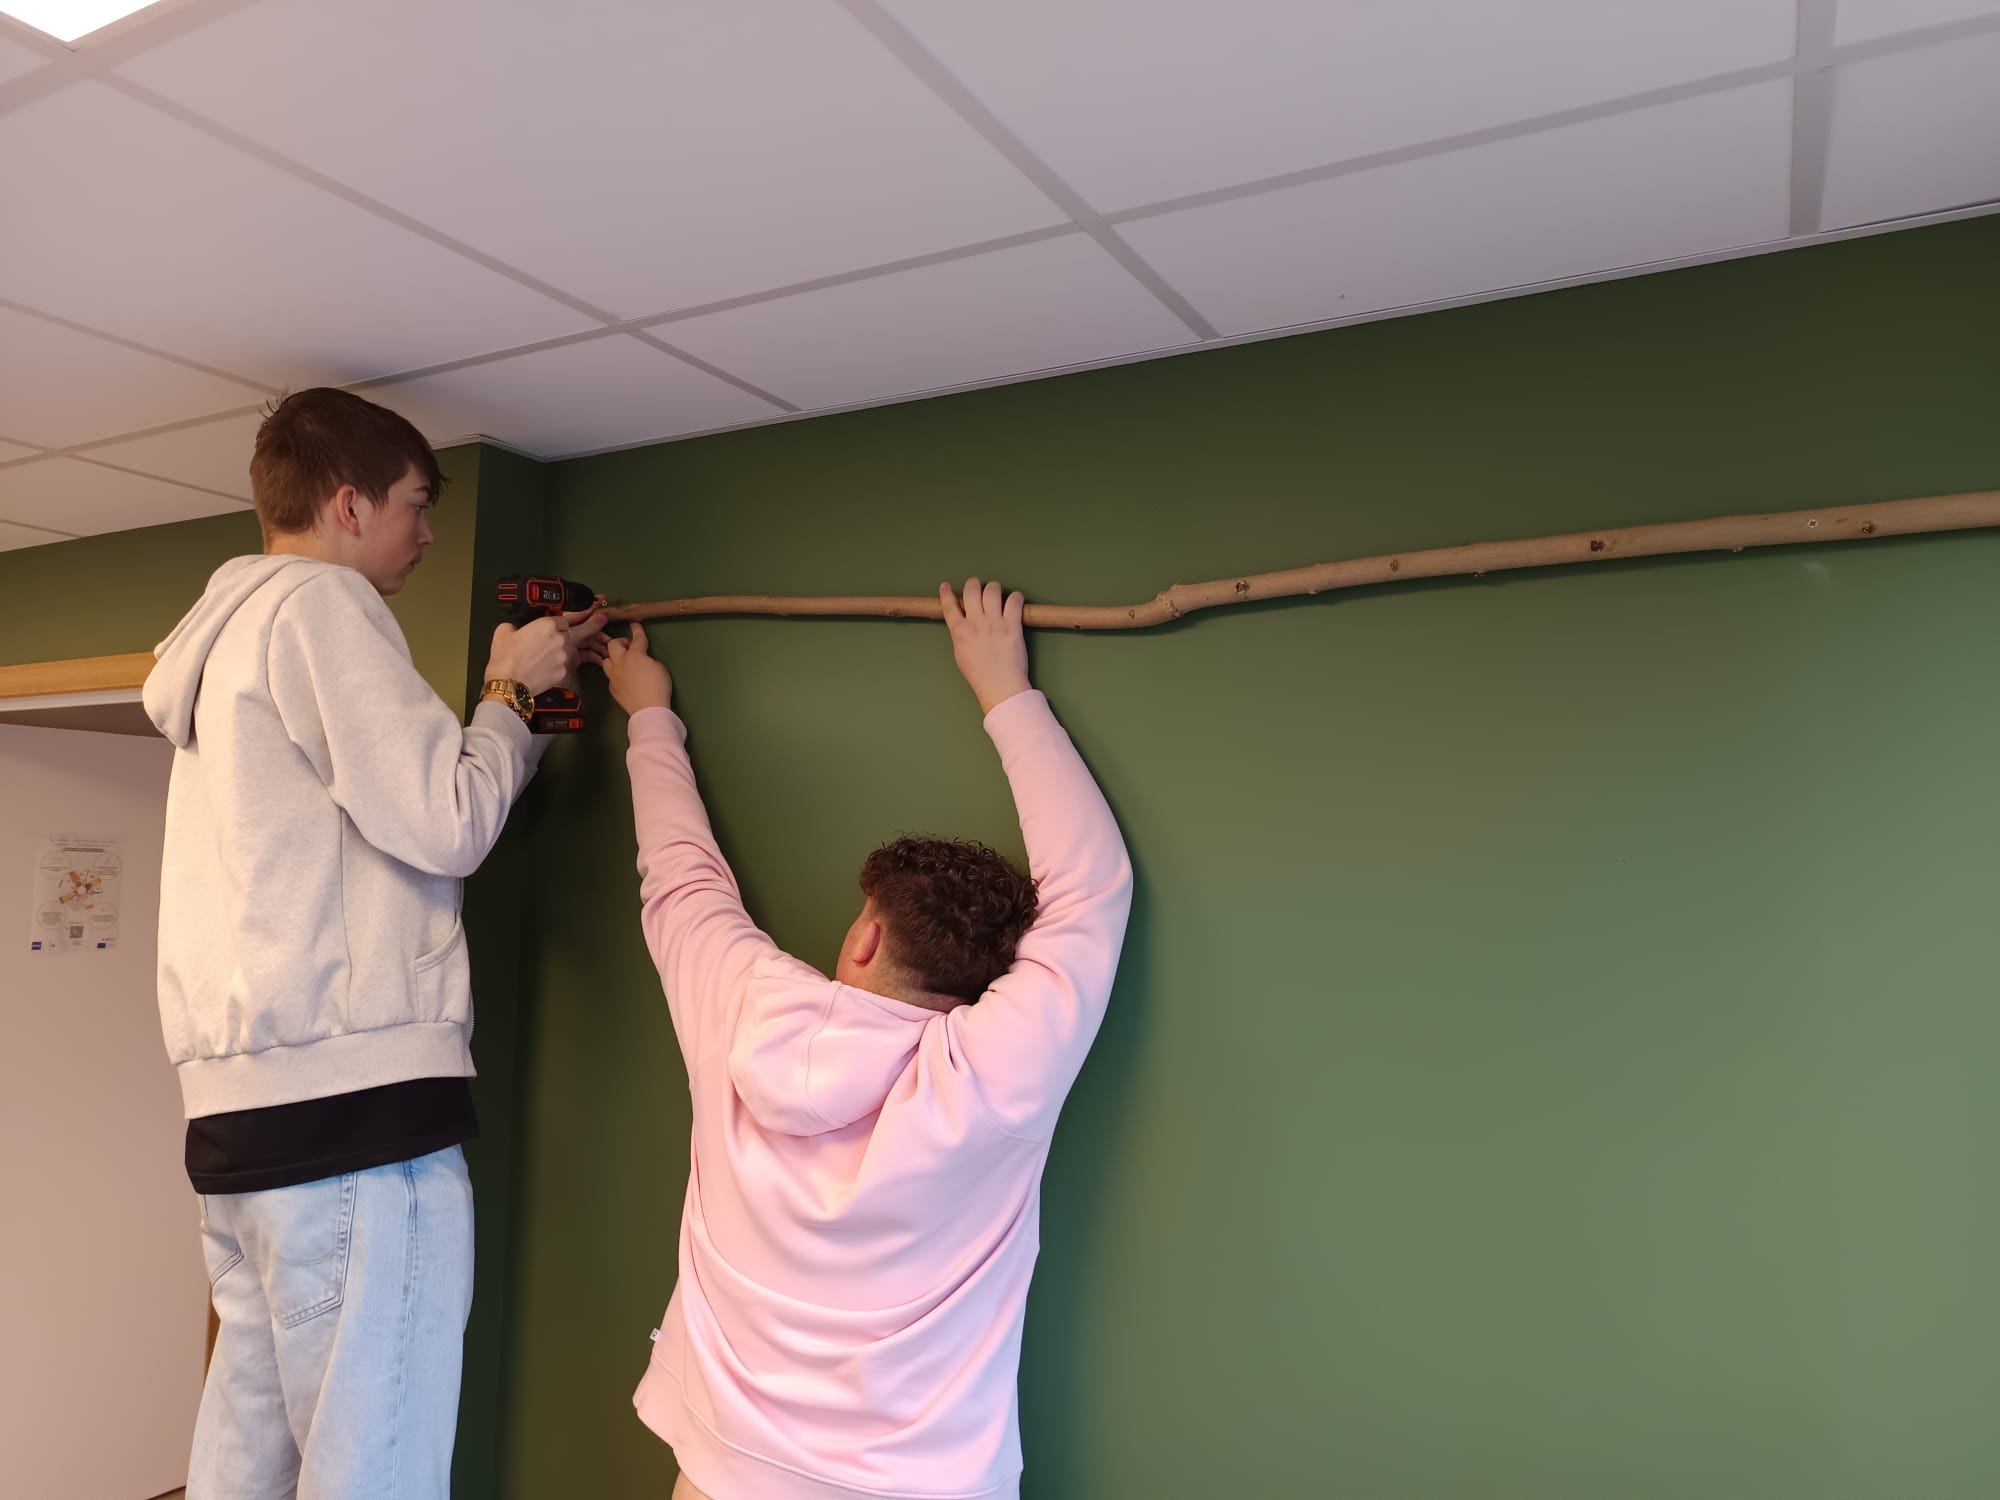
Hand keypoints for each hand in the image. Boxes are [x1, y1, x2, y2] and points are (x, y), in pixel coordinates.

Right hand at [487, 601, 608, 695]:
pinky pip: (575, 663)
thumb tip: (517, 630)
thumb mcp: (504, 632)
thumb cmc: (505, 658)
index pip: (567, 617)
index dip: (573, 616)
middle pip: (585, 628)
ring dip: (591, 645)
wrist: (510, 684)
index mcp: (547, 624)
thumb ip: (516, 627)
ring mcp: (566, 655)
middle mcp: (561, 638)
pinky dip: (578, 661)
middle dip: (596, 621)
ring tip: (602, 642)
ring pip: (582, 648)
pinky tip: (586, 662)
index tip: (585, 610)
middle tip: (604, 616)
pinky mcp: (566, 671)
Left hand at [599, 620, 673, 715]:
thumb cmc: (658, 687)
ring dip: (614, 657)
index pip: (636, 638)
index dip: (636, 629)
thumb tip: (643, 660)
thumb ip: (649, 659)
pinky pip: (610, 675)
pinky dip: (616, 673)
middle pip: (614, 644)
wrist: (649, 709)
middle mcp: (621, 662)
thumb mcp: (660, 667)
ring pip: (607, 659)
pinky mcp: (612, 687)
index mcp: (635, 655)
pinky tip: (623, 677)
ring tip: (623, 660)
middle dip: (621, 642)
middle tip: (629, 645)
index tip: (635, 624)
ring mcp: (614, 675)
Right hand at [941, 577, 1029, 714]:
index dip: (946, 593)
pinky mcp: (1012, 625)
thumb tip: (962, 623)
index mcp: (959, 631)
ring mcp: (994, 623)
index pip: (949, 606)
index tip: (946, 586)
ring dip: (994, 588)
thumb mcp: (960, 654)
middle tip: (979, 589)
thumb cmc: (979, 675)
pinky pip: (1014, 600)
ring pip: (992, 590)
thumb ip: (960, 635)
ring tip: (997, 594)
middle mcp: (975, 623)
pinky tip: (1015, 601)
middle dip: (974, 585)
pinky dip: (1015, 597)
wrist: (1000, 686)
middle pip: (971, 590)